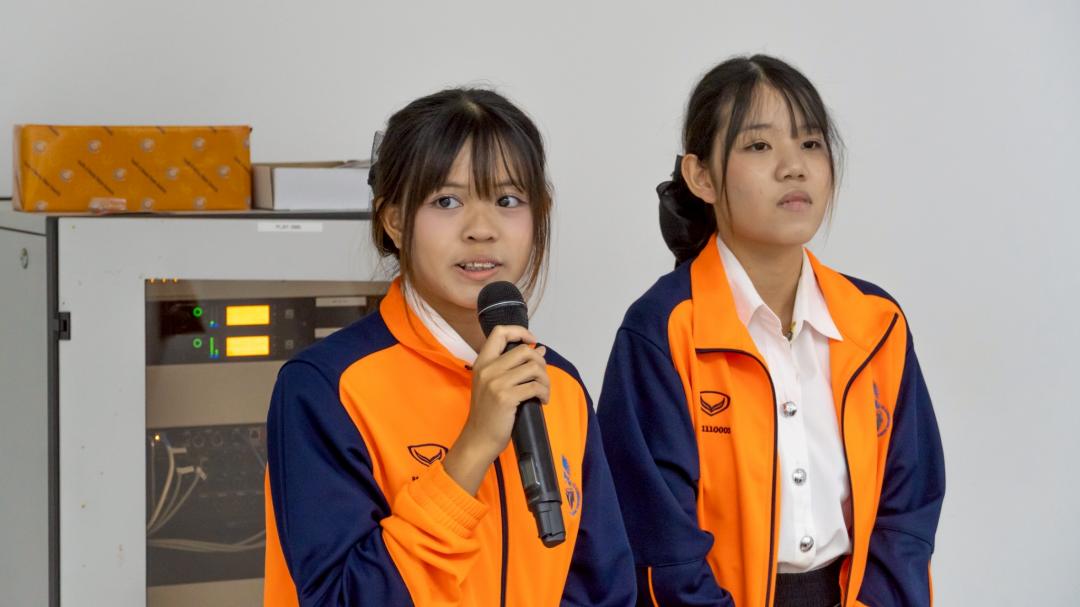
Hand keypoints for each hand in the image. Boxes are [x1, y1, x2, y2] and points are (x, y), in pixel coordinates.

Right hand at [443, 325, 549, 494]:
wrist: (478, 439)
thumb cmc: (488, 413)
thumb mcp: (492, 385)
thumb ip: (512, 366)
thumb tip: (540, 349)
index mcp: (482, 362)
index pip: (500, 332)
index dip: (520, 331)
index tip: (532, 342)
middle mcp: (487, 369)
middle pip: (524, 350)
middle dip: (541, 362)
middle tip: (541, 377)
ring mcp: (496, 383)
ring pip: (534, 367)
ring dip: (545, 380)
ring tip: (543, 391)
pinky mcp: (506, 397)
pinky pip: (535, 386)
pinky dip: (544, 393)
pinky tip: (542, 401)